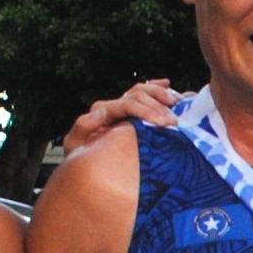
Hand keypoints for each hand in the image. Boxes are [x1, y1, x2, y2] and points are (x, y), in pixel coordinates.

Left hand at [62, 79, 182, 155]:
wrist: (85, 167)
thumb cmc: (81, 158)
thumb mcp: (76, 145)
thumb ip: (83, 127)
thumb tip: (100, 112)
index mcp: (102, 111)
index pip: (127, 104)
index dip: (146, 110)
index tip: (163, 123)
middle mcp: (113, 107)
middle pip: (138, 95)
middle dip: (157, 106)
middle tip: (174, 121)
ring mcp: (122, 108)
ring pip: (142, 91)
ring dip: (160, 94)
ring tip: (176, 102)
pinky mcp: (130, 114)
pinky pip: (145, 94)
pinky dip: (157, 88)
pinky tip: (168, 86)